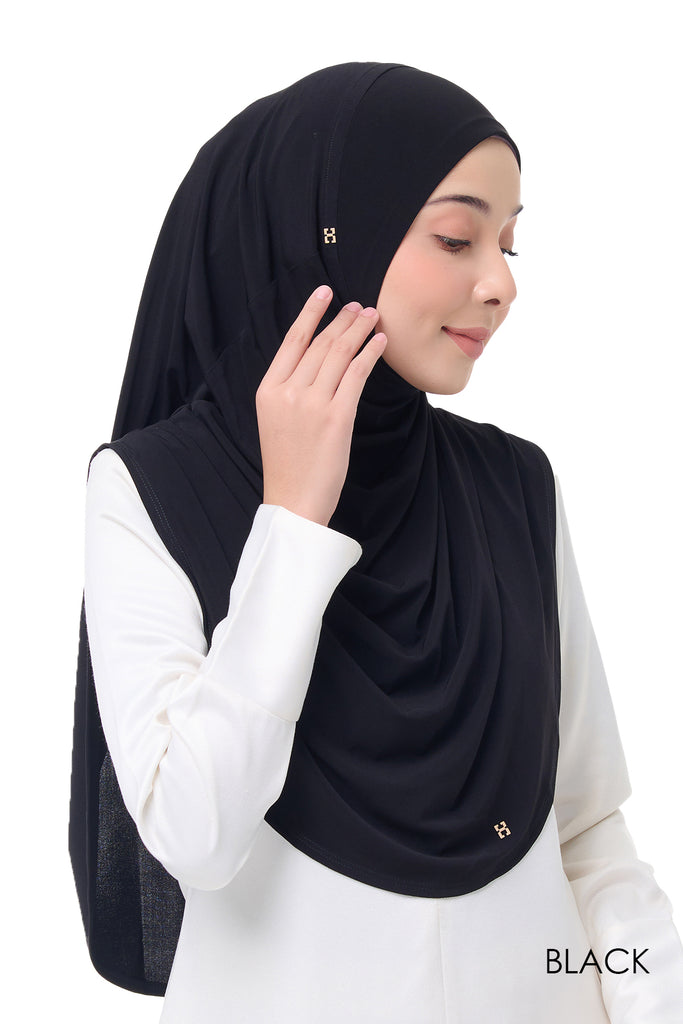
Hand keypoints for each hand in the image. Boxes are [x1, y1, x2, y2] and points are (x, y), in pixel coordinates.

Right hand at [255, 285, 386, 526]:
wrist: (293, 500)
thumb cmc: (289, 463)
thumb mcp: (276, 419)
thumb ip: (290, 389)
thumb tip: (319, 360)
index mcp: (268, 389)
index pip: (292, 340)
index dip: (310, 312)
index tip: (325, 292)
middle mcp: (287, 391)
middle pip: (319, 344)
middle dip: (342, 320)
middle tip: (359, 306)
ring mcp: (311, 403)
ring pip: (338, 354)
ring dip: (358, 331)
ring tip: (372, 317)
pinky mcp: (336, 416)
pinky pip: (356, 374)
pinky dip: (370, 354)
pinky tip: (379, 342)